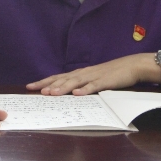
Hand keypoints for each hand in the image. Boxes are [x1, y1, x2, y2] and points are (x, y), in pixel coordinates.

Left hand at [26, 55, 145, 95]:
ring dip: (63, 88)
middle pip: (63, 79)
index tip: (30, 86)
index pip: (58, 77)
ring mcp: (93, 77)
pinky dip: (85, 90)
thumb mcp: (93, 78)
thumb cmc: (111, 73)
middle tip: (36, 90)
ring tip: (52, 93)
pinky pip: (93, 86)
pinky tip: (77, 94)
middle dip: (49, 85)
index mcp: (80, 73)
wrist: (130, 65)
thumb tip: (67, 93)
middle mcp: (83, 73)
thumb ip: (81, 84)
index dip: (44, 81)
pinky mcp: (105, 81)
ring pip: (75, 82)